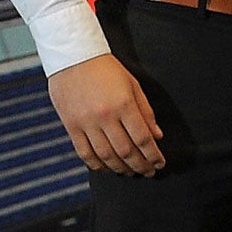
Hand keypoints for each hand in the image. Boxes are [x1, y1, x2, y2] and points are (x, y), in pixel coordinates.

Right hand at [49, 54, 164, 174]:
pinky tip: (107, 168)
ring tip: (131, 172)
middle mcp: (105, 117)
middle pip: (126, 151)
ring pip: (106, 155)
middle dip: (140, 165)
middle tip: (149, 172)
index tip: (160, 163)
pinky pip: (84, 152)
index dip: (153, 155)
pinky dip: (97, 164)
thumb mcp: (133, 86)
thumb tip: (157, 137)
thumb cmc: (108, 70)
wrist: (73, 59)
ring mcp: (86, 123)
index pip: (142, 139)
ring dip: (121, 168)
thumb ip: (146, 112)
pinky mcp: (70, 126)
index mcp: (124, 105)